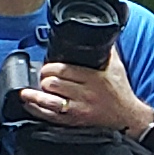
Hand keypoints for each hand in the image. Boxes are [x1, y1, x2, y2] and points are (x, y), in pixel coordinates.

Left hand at [19, 47, 151, 134]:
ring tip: (26, 92)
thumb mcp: (116, 67)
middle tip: (43, 77)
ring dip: (34, 96)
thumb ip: (107, 50)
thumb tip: (100, 32)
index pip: (63, 70)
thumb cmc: (120, 91)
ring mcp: (78, 110)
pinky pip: (51, 117)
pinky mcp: (74, 121)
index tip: (47, 66)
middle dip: (44, 79)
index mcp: (93, 78)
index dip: (50, 67)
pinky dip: (37, 110)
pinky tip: (30, 105)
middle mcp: (85, 94)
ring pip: (49, 102)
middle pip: (53, 84)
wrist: (127, 117)